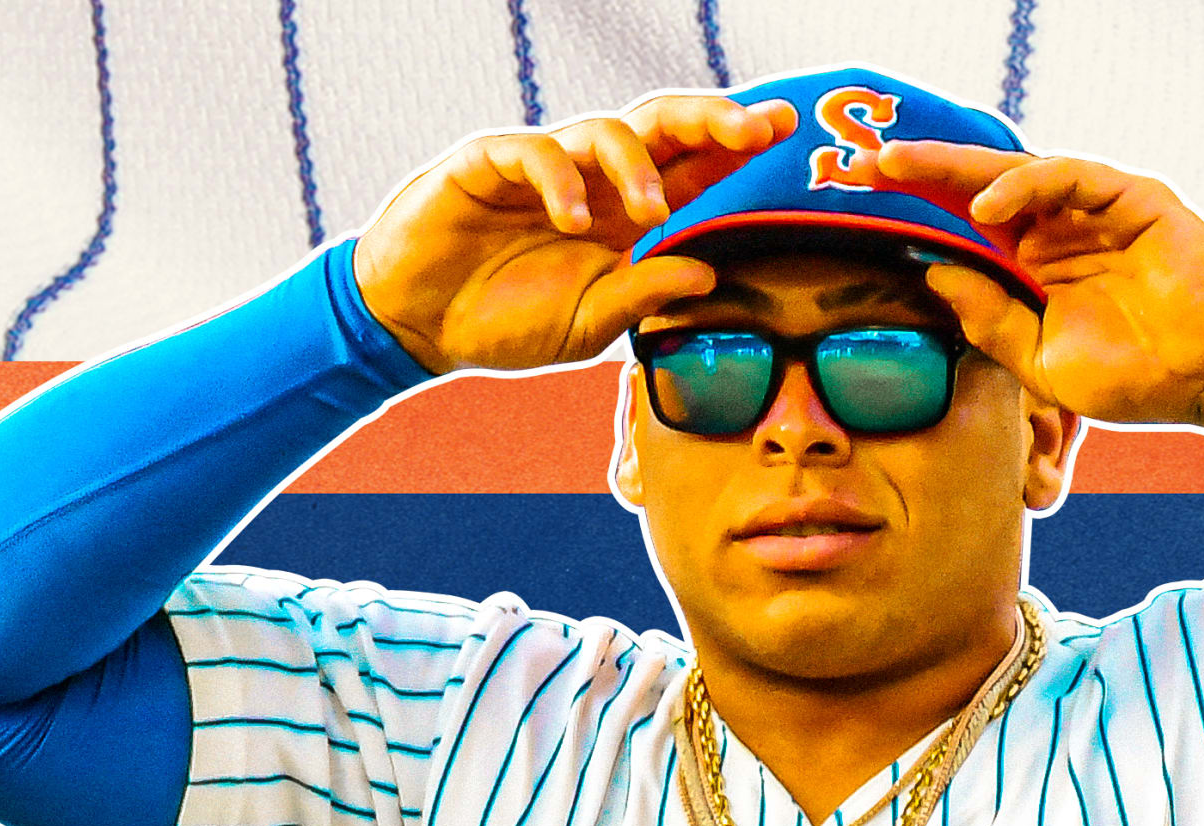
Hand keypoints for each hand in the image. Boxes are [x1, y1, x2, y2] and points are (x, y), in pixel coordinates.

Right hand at [353, 96, 798, 372]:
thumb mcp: (590, 322)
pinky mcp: (489, 163)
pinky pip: (535, 150)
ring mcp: (544, 166)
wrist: (421, 326)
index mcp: (627, 214)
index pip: (692, 166)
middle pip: (663, 127)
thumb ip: (645, 295)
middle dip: (712, 121)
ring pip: (607, 131)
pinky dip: (561, 179)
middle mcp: (595, 179)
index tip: (783, 129)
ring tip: (651, 212)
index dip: (735, 145)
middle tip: (751, 130)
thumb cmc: (509, 320)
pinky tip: (572, 218)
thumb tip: (709, 273)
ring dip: (638, 167)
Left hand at [873, 141, 1203, 427]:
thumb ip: (989, 319)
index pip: (961, 228)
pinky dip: (1024, 184)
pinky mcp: (1129, 198)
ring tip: (905, 170)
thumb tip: (933, 274)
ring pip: (1015, 171)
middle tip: (862, 164)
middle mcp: (1056, 229)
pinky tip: (987, 206)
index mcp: (1032, 266)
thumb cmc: (1135, 377)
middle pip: (975, 188)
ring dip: (956, 168)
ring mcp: (1092, 210)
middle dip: (918, 172)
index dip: (912, 212)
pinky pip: (1069, 176)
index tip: (855, 204)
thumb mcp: (1040, 361)